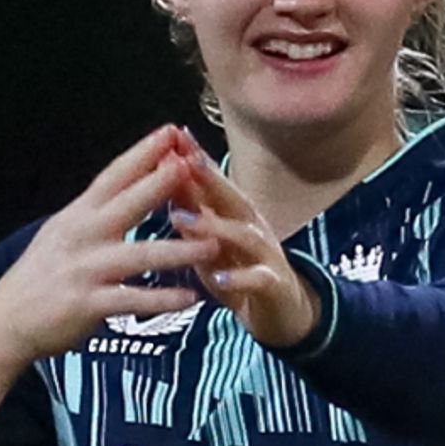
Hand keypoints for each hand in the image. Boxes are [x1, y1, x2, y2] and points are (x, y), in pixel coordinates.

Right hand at [0, 125, 217, 362]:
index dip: (142, 153)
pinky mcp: (88, 304)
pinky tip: (191, 298)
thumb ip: (94, 214)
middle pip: (129, 204)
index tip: (170, 131)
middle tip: (195, 164)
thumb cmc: (40, 276)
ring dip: (180, 249)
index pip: (113, 176)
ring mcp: (85, 270)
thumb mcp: (62, 234)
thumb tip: (126, 189)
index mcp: (77, 216)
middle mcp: (82, 236)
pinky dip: (163, 300)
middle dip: (162, 183)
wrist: (6, 321)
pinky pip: (133, 300)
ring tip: (214, 244)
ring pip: (140, 255)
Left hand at [167, 137, 320, 348]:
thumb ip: (192, 208)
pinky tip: (218, 277)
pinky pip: (258, 278)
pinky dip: (239, 277)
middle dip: (208, 177)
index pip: (214, 181)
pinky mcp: (274, 284)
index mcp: (234, 213)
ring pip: (243, 235)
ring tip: (181, 219)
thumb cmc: (237, 269)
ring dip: (213, 226)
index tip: (173, 135)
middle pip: (232, 196)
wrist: (282, 310)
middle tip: (182, 159)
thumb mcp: (209, 239)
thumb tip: (162, 172)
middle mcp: (252, 226)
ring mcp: (266, 254)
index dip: (195, 158)